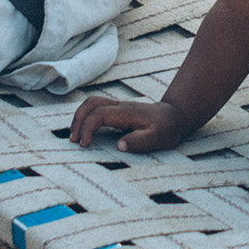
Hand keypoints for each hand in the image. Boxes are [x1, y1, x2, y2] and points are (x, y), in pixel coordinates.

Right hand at [69, 96, 190, 151]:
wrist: (175, 116)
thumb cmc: (167, 128)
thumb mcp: (158, 138)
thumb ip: (140, 141)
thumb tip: (119, 145)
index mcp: (127, 113)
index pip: (99, 114)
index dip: (88, 128)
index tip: (85, 145)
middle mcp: (120, 106)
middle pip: (91, 103)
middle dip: (78, 120)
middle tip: (73, 141)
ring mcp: (118, 106)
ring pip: (92, 103)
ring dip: (79, 117)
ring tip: (75, 136)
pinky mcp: (118, 110)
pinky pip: (96, 108)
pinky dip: (86, 116)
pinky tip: (84, 131)